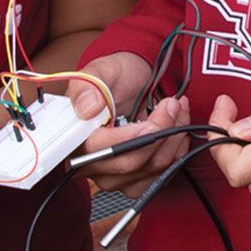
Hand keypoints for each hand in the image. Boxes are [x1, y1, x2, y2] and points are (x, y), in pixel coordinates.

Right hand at [56, 53, 189, 188]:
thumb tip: (87, 108)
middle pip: (129, 163)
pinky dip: (176, 149)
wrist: (136, 84)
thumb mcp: (101, 70)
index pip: (98, 151)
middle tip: (171, 105)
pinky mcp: (136, 181)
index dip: (127, 140)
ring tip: (176, 109)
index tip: (150, 125)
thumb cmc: (117, 78)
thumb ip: (88, 86)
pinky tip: (176, 128)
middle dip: (159, 132)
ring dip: (173, 138)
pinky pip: (162, 174)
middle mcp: (91, 164)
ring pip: (151, 169)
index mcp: (74, 140)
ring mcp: (114, 175)